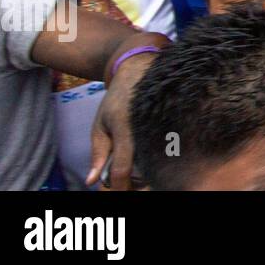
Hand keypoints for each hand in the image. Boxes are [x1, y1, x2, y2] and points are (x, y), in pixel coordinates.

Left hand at [87, 47, 159, 189]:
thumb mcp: (100, 125)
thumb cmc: (117, 100)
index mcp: (125, 128)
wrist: (141, 70)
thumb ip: (98, 154)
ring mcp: (163, 124)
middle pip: (145, 171)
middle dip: (135, 184)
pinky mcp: (174, 123)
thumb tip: (91, 182)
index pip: (123, 167)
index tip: (113, 193)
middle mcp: (147, 128)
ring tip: (138, 172)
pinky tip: (151, 159)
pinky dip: (159, 160)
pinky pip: (168, 150)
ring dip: (147, 173)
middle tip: (126, 185)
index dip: (118, 186)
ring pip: (159, 162)